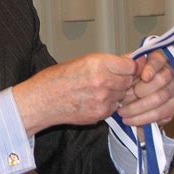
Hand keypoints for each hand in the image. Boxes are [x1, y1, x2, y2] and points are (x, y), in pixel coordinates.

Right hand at [12, 53, 136, 135]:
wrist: (41, 100)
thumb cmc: (55, 78)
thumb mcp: (81, 61)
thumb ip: (107, 62)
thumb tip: (127, 59)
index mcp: (98, 64)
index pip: (131, 66)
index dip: (131, 66)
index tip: (130, 66)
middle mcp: (104, 82)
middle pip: (129, 81)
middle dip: (124, 79)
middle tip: (111, 76)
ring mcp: (103, 100)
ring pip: (123, 95)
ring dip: (117, 92)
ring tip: (98, 88)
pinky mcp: (101, 114)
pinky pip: (114, 107)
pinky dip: (108, 103)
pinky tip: (93, 98)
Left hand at [117, 50, 173, 126]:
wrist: (126, 95)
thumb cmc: (124, 78)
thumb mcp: (122, 68)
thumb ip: (126, 65)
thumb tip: (131, 64)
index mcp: (156, 60)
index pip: (158, 60)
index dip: (152, 68)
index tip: (144, 77)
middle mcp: (168, 74)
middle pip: (160, 80)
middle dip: (141, 90)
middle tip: (124, 96)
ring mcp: (172, 90)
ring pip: (159, 99)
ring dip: (138, 107)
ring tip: (122, 111)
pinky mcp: (172, 107)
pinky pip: (161, 114)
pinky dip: (144, 118)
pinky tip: (131, 119)